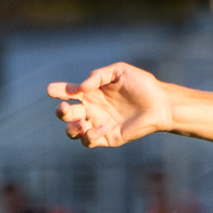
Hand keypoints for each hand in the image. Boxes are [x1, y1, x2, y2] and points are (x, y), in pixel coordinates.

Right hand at [48, 62, 173, 147]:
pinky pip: (89, 141)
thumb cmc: (142, 85)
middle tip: (64, 108)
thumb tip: (81, 87)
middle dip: (60, 112)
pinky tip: (101, 127)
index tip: (51, 90)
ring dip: (71, 128)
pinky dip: (90, 135)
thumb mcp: (119, 71)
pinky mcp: (107, 138)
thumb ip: (98, 75)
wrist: (160, 104)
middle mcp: (92, 109)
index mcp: (91, 93)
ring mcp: (98, 124)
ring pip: (73, 131)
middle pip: (65, 114)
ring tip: (81, 122)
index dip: (57, 91)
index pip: (68, 92)